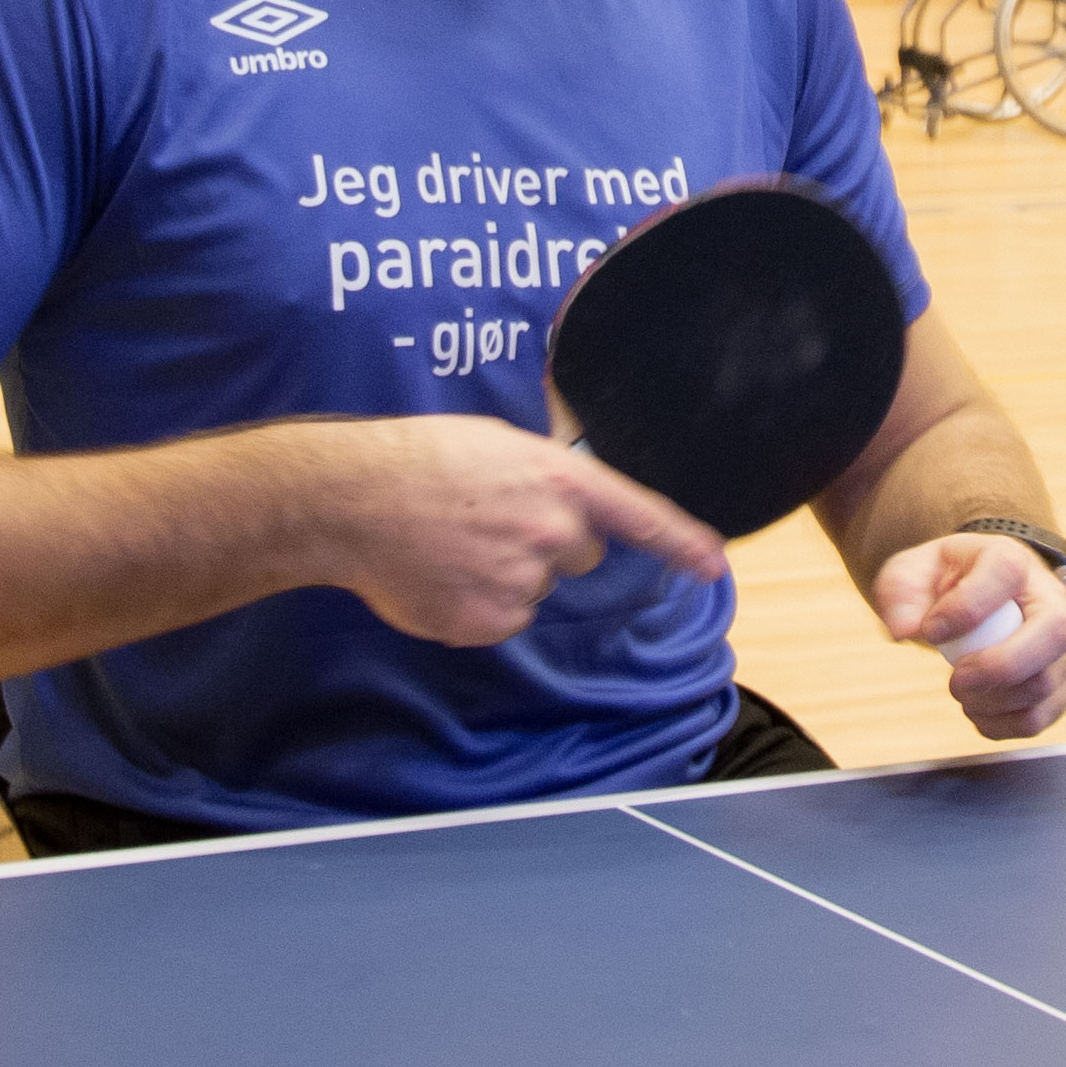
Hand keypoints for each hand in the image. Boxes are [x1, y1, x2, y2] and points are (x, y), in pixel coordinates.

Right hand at [315, 419, 726, 647]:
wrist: (351, 500)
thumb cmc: (416, 460)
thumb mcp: (497, 445)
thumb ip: (545, 478)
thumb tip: (565, 508)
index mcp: (558, 478)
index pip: (639, 515)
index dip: (682, 543)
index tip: (714, 566)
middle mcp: (552, 531)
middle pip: (578, 553)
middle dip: (546, 541)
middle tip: (488, 520)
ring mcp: (521, 580)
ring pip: (534, 586)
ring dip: (504, 572)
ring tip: (451, 543)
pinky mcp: (489, 621)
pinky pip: (501, 617)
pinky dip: (476, 603)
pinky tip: (441, 573)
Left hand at [873, 535, 1065, 741]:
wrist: (983, 602)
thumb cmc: (949, 586)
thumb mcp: (915, 573)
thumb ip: (901, 594)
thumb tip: (904, 629)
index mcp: (1013, 561)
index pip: (1006, 572)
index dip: (967, 607)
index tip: (930, 631)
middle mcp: (1053, 599)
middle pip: (1056, 632)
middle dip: (999, 666)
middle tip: (956, 679)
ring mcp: (1065, 645)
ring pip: (1046, 684)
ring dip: (992, 701)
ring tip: (961, 690)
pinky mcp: (1063, 684)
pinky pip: (1040, 718)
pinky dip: (999, 724)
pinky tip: (976, 707)